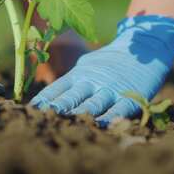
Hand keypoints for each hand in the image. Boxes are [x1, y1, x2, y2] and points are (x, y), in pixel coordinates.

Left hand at [30, 15, 173, 125]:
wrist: (144, 47)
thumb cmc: (111, 60)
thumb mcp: (87, 63)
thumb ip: (72, 79)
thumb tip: (50, 96)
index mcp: (79, 73)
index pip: (56, 89)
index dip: (43, 100)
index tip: (29, 111)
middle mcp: (92, 80)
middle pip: (70, 98)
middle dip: (55, 109)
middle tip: (40, 119)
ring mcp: (111, 88)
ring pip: (91, 104)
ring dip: (77, 115)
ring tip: (63, 124)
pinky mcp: (129, 96)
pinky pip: (117, 110)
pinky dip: (108, 118)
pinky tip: (99, 126)